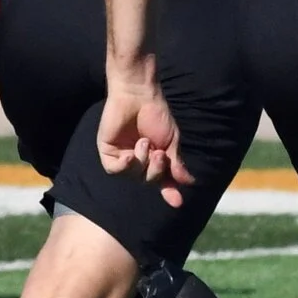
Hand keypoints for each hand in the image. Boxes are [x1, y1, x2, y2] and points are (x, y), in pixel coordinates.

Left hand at [98, 70, 191, 208]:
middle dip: (156, 170)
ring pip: (133, 176)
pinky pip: (115, 170)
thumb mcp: (171, 141)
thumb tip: (189, 183)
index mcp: (154, 158)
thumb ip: (176, 163)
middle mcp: (138, 159)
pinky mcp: (108, 151)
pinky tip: (131, 155)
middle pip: (148, 180)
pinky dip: (125, 165)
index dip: (169, 192)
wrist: (139, 95)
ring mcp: (122, 155)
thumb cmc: (157, 114)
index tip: (177, 203)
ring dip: (143, 164)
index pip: (161, 180)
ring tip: (145, 143)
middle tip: (160, 154)